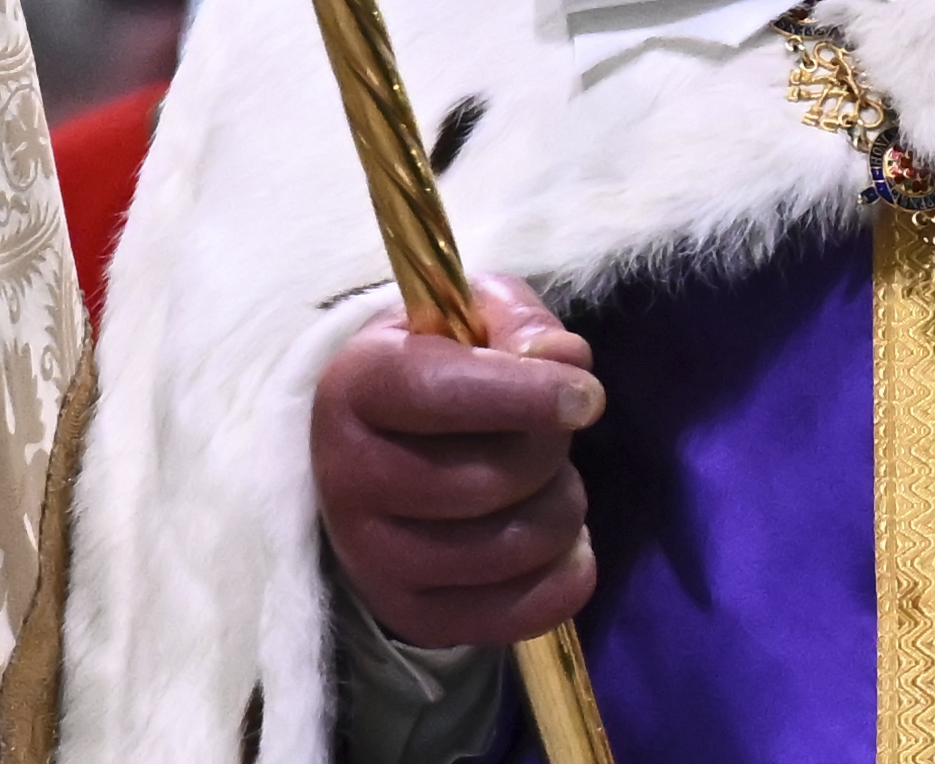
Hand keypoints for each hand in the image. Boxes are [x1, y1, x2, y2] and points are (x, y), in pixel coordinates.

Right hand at [312, 273, 604, 649]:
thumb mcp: (469, 319)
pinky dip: (567, 574)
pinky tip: (561, 540)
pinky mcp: (410, 615)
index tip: (588, 396)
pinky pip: (521, 613)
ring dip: (562, 506)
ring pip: (513, 545)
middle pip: (489, 478)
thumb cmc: (435, 369)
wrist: (377, 451)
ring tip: (546, 481)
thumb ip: (520, 324)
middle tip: (551, 432)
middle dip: (550, 450)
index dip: (524, 394)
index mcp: (353, 387)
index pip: (438, 394)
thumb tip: (565, 357)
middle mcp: (347, 479)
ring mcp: (372, 559)